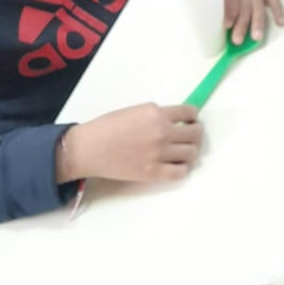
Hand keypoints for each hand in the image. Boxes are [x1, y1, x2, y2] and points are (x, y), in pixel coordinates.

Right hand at [57, 103, 202, 184]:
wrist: (88, 148)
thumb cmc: (106, 127)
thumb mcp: (135, 111)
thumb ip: (156, 115)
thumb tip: (175, 122)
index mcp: (156, 113)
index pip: (189, 113)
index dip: (192, 118)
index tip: (190, 122)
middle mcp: (162, 132)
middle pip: (195, 134)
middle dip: (195, 134)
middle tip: (189, 138)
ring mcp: (159, 153)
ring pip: (191, 153)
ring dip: (190, 152)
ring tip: (182, 152)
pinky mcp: (153, 172)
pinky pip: (181, 172)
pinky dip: (182, 169)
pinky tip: (176, 166)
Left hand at [197, 0, 283, 42]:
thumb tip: (197, 10)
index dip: (229, 11)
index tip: (226, 25)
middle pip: (245, 4)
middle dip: (242, 23)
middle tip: (237, 39)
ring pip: (258, 3)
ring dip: (258, 21)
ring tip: (257, 37)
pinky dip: (277, 9)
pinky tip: (280, 22)